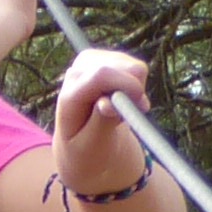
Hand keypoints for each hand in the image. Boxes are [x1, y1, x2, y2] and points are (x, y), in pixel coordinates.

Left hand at [51, 45, 151, 191]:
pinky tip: (121, 101)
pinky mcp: (104, 59)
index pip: (101, 76)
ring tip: (119, 112)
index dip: (127, 85)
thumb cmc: (87, 151)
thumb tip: (107, 103)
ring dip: (134, 92)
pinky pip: (137, 69)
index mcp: (70, 96)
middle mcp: (78, 73)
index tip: (142, 107)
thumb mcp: (93, 148)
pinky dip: (136, 87)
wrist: (83, 145)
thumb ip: (101, 124)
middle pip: (123, 67)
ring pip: (134, 68)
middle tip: (129, 116)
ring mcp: (90, 63)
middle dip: (135, 92)